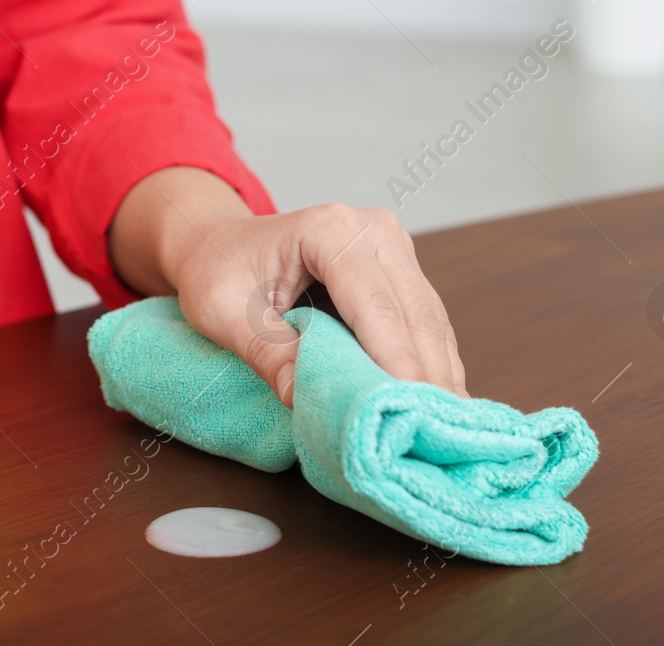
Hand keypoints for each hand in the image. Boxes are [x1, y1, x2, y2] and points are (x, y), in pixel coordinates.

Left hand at [109, 167, 465, 406]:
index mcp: (330, 230)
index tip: (408, 407)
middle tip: (438, 433)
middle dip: (427, 375)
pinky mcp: (400, 271)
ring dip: (438, 374)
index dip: (394, 359)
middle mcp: (373, 230)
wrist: (217, 243)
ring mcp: (392, 247)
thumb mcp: (224, 313)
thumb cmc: (217, 270)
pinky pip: (424, 321)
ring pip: (429, 319)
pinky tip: (438, 403)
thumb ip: (266, 352)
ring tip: (447, 428)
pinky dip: (431, 362)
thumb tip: (303, 397)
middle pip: (413, 312)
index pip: (373, 304)